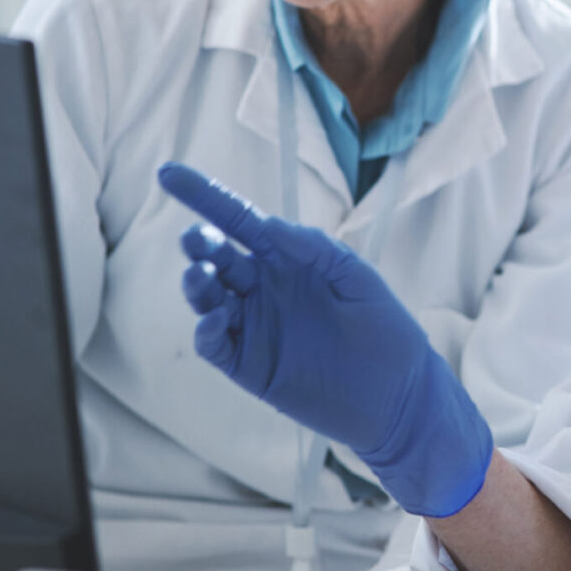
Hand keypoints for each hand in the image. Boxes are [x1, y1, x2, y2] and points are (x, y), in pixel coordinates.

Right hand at [158, 161, 492, 517]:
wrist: (401, 395)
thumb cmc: (386, 329)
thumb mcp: (357, 278)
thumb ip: (315, 249)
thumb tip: (268, 224)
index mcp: (289, 260)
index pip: (239, 220)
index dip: (205, 196)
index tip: (169, 174)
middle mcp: (265, 289)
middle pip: (217, 258)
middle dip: (200, 243)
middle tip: (196, 238)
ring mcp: (255, 328)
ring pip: (208, 299)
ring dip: (197, 284)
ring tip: (199, 274)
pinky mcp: (250, 367)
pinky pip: (215, 344)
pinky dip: (206, 330)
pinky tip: (214, 319)